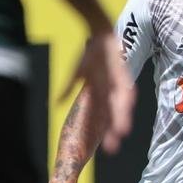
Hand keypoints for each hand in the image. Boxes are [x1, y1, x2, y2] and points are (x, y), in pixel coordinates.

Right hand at [60, 29, 135, 153]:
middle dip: (111, 131)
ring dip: (120, 117)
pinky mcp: (121, 73)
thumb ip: (67, 89)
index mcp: (99, 94)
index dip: (100, 131)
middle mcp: (110, 92)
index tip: (101, 148)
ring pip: (119, 105)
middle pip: (110, 115)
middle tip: (111, 149)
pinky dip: (125, 96)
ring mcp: (116, 83)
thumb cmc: (90, 54)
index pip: (99, 116)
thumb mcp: (76, 74)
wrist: (101, 34)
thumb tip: (55, 103)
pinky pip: (123, 87)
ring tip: (121, 132)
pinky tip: (128, 106)